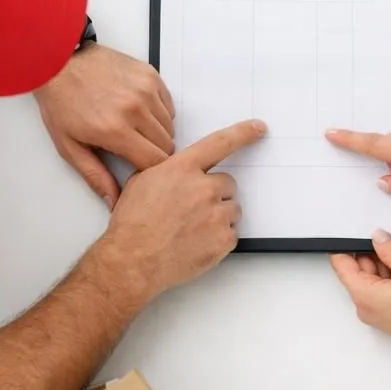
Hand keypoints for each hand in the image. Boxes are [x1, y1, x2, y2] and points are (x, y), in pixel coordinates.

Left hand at [35, 44, 175, 206]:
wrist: (60, 61)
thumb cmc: (62, 101)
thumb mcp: (69, 145)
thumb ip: (95, 176)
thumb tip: (113, 200)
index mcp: (114, 130)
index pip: (154, 162)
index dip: (149, 171)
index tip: (138, 169)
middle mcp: (135, 108)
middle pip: (167, 145)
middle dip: (154, 153)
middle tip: (134, 149)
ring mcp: (145, 89)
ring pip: (170, 126)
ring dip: (157, 132)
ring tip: (133, 128)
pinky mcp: (150, 75)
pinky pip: (168, 104)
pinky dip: (159, 112)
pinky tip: (138, 110)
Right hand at [98, 119, 265, 300]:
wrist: (133, 260)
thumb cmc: (133, 225)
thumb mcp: (141, 183)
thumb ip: (168, 170)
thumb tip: (179, 170)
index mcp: (182, 169)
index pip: (220, 143)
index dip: (242, 133)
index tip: (257, 128)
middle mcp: (203, 188)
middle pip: (228, 183)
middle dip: (216, 194)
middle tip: (195, 209)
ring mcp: (216, 214)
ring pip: (232, 209)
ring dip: (219, 216)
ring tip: (193, 229)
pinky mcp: (223, 239)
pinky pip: (232, 233)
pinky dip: (219, 239)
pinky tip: (197, 243)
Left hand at [330, 232, 390, 364]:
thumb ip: (390, 249)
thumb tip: (378, 237)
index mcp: (362, 294)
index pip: (341, 263)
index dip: (346, 244)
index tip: (355, 230)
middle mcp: (366, 303)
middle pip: (361, 268)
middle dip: (377, 249)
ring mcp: (379, 308)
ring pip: (379, 275)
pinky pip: (390, 285)